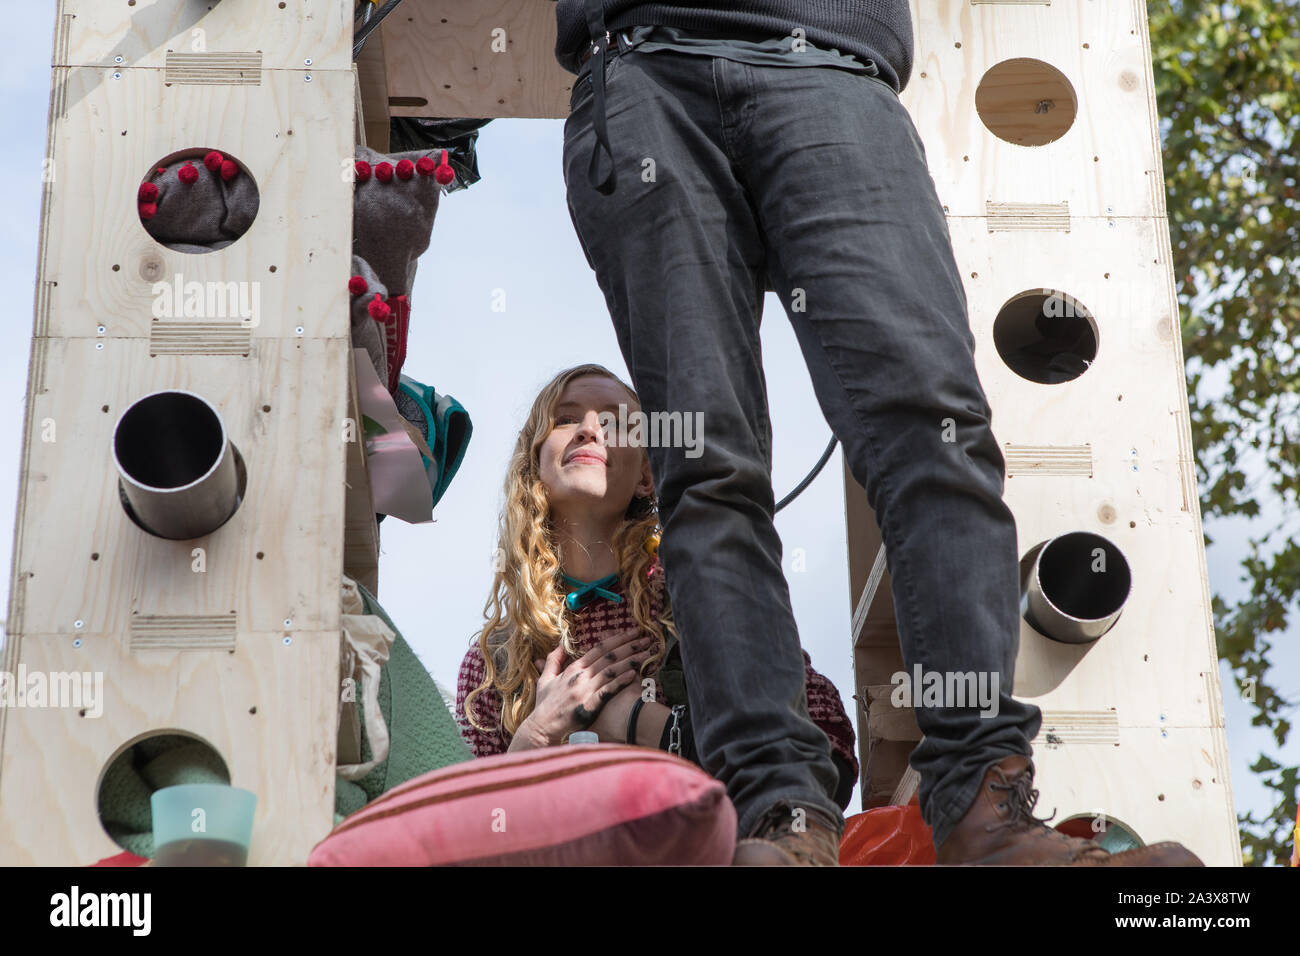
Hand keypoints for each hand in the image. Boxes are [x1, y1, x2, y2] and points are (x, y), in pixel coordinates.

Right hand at [524, 628, 650, 746]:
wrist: (543, 726)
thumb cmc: (545, 704)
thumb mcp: (545, 679)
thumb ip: (554, 660)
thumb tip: (560, 645)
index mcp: (573, 668)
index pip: (599, 649)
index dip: (617, 639)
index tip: (632, 632)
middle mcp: (580, 676)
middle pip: (609, 656)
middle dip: (629, 646)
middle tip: (646, 638)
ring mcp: (585, 690)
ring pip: (612, 670)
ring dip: (630, 661)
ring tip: (647, 654)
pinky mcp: (589, 705)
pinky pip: (608, 690)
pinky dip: (621, 681)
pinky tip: (634, 674)